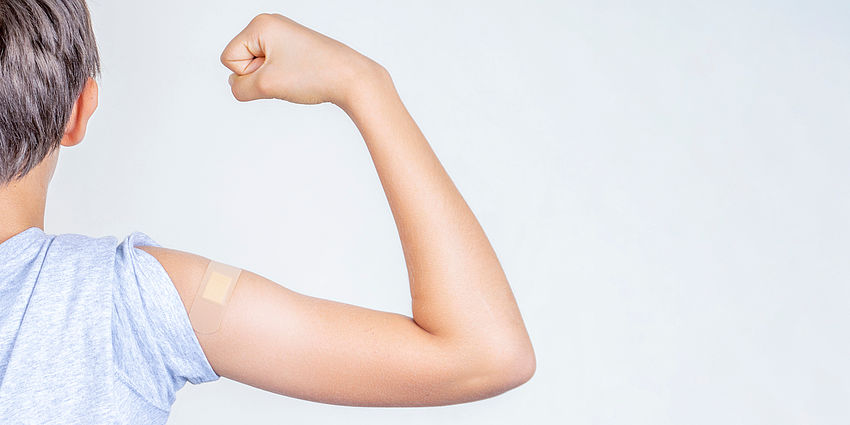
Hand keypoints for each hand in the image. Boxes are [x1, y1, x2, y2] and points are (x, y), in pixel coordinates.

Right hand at [220, 13, 384, 105]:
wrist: (352, 79)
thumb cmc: (314, 75)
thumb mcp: (266, 85)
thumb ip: (240, 88)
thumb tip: (236, 86)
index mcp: (260, 24)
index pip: (229, 59)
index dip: (247, 75)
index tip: (276, 73)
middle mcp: (270, 25)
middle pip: (242, 61)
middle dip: (260, 76)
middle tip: (288, 76)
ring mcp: (283, 36)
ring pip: (258, 68)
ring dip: (272, 80)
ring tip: (297, 76)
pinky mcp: (294, 49)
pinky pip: (272, 69)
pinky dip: (283, 79)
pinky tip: (301, 77)